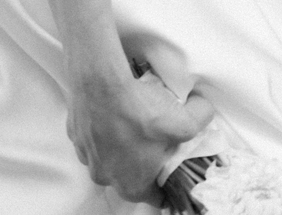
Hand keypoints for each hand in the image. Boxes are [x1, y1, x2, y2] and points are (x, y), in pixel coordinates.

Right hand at [66, 59, 214, 203]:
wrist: (100, 84)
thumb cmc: (138, 112)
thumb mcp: (183, 121)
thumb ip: (200, 121)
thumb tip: (205, 112)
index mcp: (132, 184)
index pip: (156, 196)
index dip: (171, 185)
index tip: (179, 170)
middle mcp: (106, 178)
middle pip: (133, 175)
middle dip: (148, 160)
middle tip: (161, 139)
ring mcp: (88, 157)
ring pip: (112, 156)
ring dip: (125, 143)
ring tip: (139, 119)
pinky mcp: (77, 135)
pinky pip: (97, 136)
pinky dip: (108, 127)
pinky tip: (119, 108)